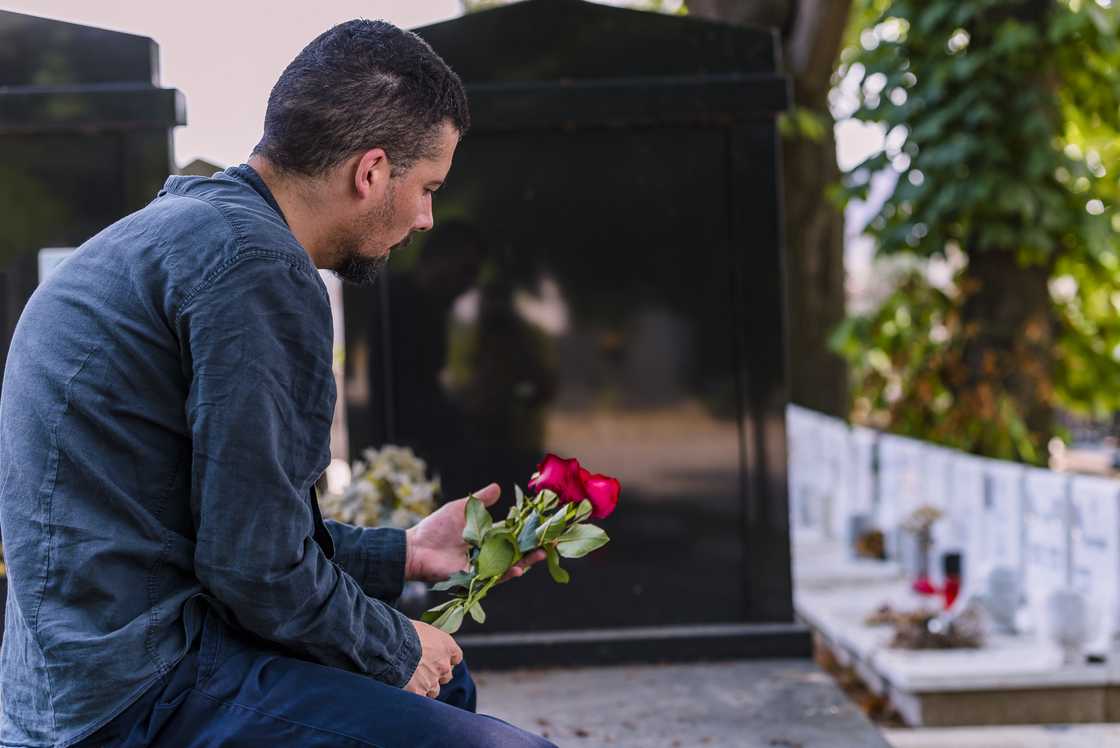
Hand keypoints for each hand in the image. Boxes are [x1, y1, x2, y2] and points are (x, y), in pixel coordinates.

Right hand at [404, 619, 461, 698]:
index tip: (440, 659)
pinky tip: (404, 690)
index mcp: (446, 646)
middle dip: (436, 675)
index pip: (456, 657)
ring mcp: (432, 681)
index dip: (447, 659)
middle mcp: (443, 665)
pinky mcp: (418, 693)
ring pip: (434, 690)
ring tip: (411, 682)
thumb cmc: (404, 631)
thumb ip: (427, 639)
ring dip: (426, 687)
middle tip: (423, 671)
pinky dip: (413, 696)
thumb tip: (422, 641)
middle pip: (446, 675)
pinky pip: (420, 699)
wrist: (392, 646)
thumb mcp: (420, 628)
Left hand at [405, 483, 546, 582]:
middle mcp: (488, 552)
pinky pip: (494, 577)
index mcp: (487, 535)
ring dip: (527, 560)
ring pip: (510, 564)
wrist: (415, 547)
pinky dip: (507, 573)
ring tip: (541, 554)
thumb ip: (481, 500)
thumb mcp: (462, 508)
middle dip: (535, 547)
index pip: (514, 533)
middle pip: (517, 550)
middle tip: (552, 542)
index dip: (529, 530)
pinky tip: (519, 569)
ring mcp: (483, 565)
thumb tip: (499, 487)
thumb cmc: (436, 527)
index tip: (545, 525)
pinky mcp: (475, 577)